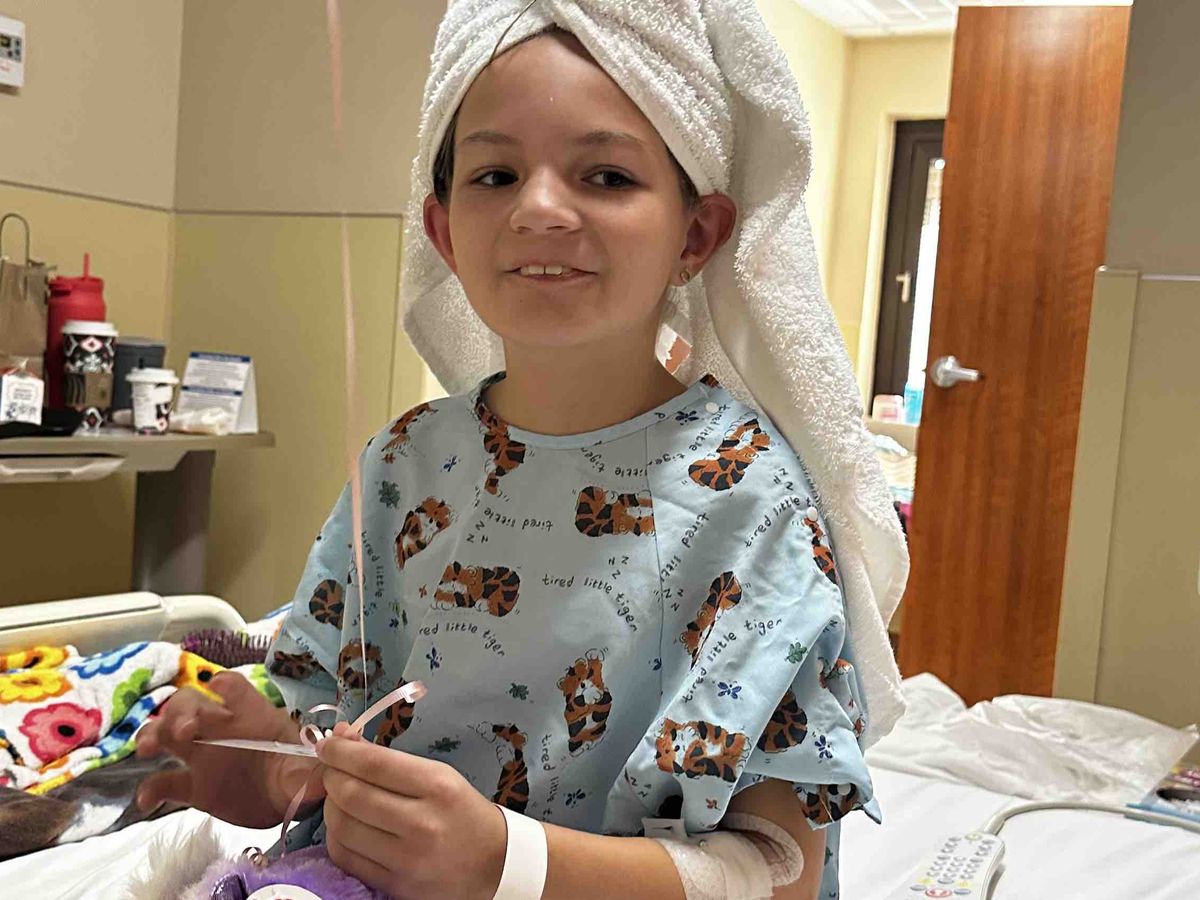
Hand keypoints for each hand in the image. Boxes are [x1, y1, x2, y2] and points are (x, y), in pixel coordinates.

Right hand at [135, 670, 323, 826]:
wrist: (288, 806)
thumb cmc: (299, 775)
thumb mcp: (312, 769)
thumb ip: (321, 759)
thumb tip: (346, 737)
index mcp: (251, 715)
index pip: (232, 686)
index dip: (221, 683)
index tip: (213, 687)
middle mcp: (221, 728)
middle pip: (191, 703)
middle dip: (180, 712)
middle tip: (182, 733)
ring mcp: (204, 757)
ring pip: (168, 734)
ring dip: (153, 735)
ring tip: (148, 752)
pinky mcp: (195, 788)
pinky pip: (165, 783)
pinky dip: (151, 789)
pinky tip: (146, 802)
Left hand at [317, 722, 507, 898]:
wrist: (495, 864)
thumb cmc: (463, 811)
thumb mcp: (438, 775)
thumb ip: (390, 760)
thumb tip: (342, 740)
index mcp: (438, 786)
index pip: (374, 764)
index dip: (340, 751)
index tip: (328, 744)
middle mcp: (422, 824)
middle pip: (351, 795)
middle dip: (331, 776)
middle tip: (331, 770)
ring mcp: (407, 860)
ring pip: (342, 828)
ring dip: (331, 807)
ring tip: (339, 798)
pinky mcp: (395, 886)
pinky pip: (345, 857)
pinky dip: (336, 837)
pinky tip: (346, 825)